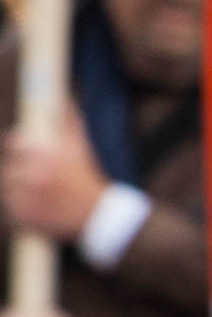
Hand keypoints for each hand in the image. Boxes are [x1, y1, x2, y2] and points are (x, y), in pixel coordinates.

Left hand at [0, 114, 97, 243]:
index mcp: (43, 154)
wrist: (98, 215)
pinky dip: (20, 208)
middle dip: (20, 172)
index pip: (14, 144)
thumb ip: (69, 120)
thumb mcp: (80, 146)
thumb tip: (65, 99)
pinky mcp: (24, 217)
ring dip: (18, 190)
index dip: (20, 149)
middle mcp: (32, 175)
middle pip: (9, 168)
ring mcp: (26, 198)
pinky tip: (39, 207)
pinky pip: (11, 209)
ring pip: (8, 189)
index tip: (26, 154)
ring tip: (39, 193)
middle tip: (36, 178)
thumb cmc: (88, 177)